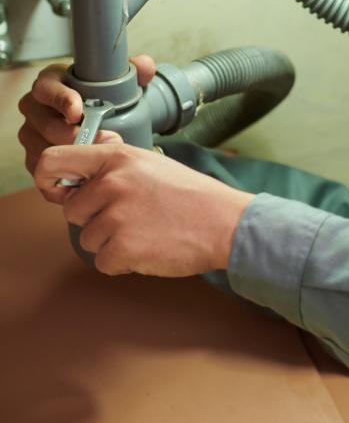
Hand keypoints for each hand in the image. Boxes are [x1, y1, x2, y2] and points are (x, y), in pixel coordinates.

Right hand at [18, 54, 156, 177]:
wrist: (94, 120)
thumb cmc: (99, 97)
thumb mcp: (115, 79)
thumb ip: (132, 69)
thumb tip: (144, 67)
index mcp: (49, 83)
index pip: (46, 89)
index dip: (61, 100)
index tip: (77, 111)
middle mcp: (35, 108)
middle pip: (46, 124)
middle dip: (73, 135)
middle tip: (100, 140)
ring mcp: (32, 133)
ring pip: (42, 147)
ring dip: (70, 156)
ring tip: (98, 157)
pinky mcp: (35, 156)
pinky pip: (43, 168)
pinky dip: (63, 173)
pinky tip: (83, 173)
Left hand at [34, 141, 253, 276]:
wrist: (225, 224)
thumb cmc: (192, 196)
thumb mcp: (150, 164)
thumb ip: (113, 166)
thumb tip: (82, 168)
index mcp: (116, 159)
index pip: (53, 162)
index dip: (49, 182)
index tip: (60, 193)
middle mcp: (111, 184)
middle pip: (72, 211)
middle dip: (95, 220)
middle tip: (131, 219)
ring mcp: (116, 217)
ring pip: (88, 240)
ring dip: (112, 243)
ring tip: (146, 233)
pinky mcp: (123, 248)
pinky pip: (103, 263)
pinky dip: (123, 263)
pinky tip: (149, 249)